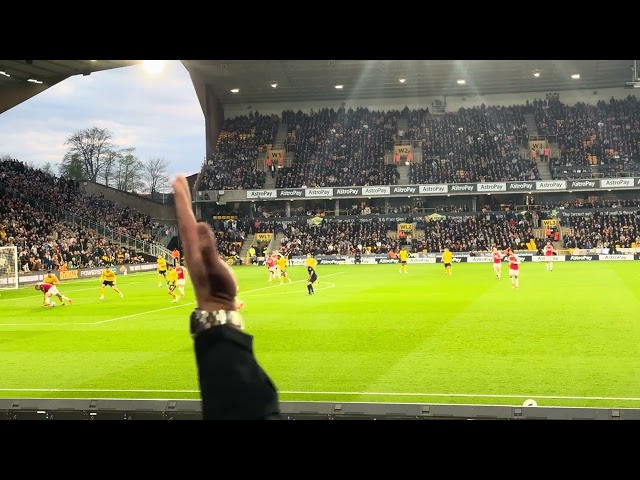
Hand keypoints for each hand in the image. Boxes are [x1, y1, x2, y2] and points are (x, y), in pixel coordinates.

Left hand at [172, 175, 236, 311]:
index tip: (178, 180)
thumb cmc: (219, 289)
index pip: (186, 218)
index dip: (182, 199)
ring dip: (185, 206)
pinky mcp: (201, 255)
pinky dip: (192, 220)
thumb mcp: (216, 268)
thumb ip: (209, 248)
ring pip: (187, 223)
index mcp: (194, 247)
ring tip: (183, 192)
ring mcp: (195, 251)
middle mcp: (191, 247)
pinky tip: (194, 220)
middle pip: (184, 217)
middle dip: (181, 197)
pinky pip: (194, 231)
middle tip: (178, 177)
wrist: (216, 307)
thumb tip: (201, 225)